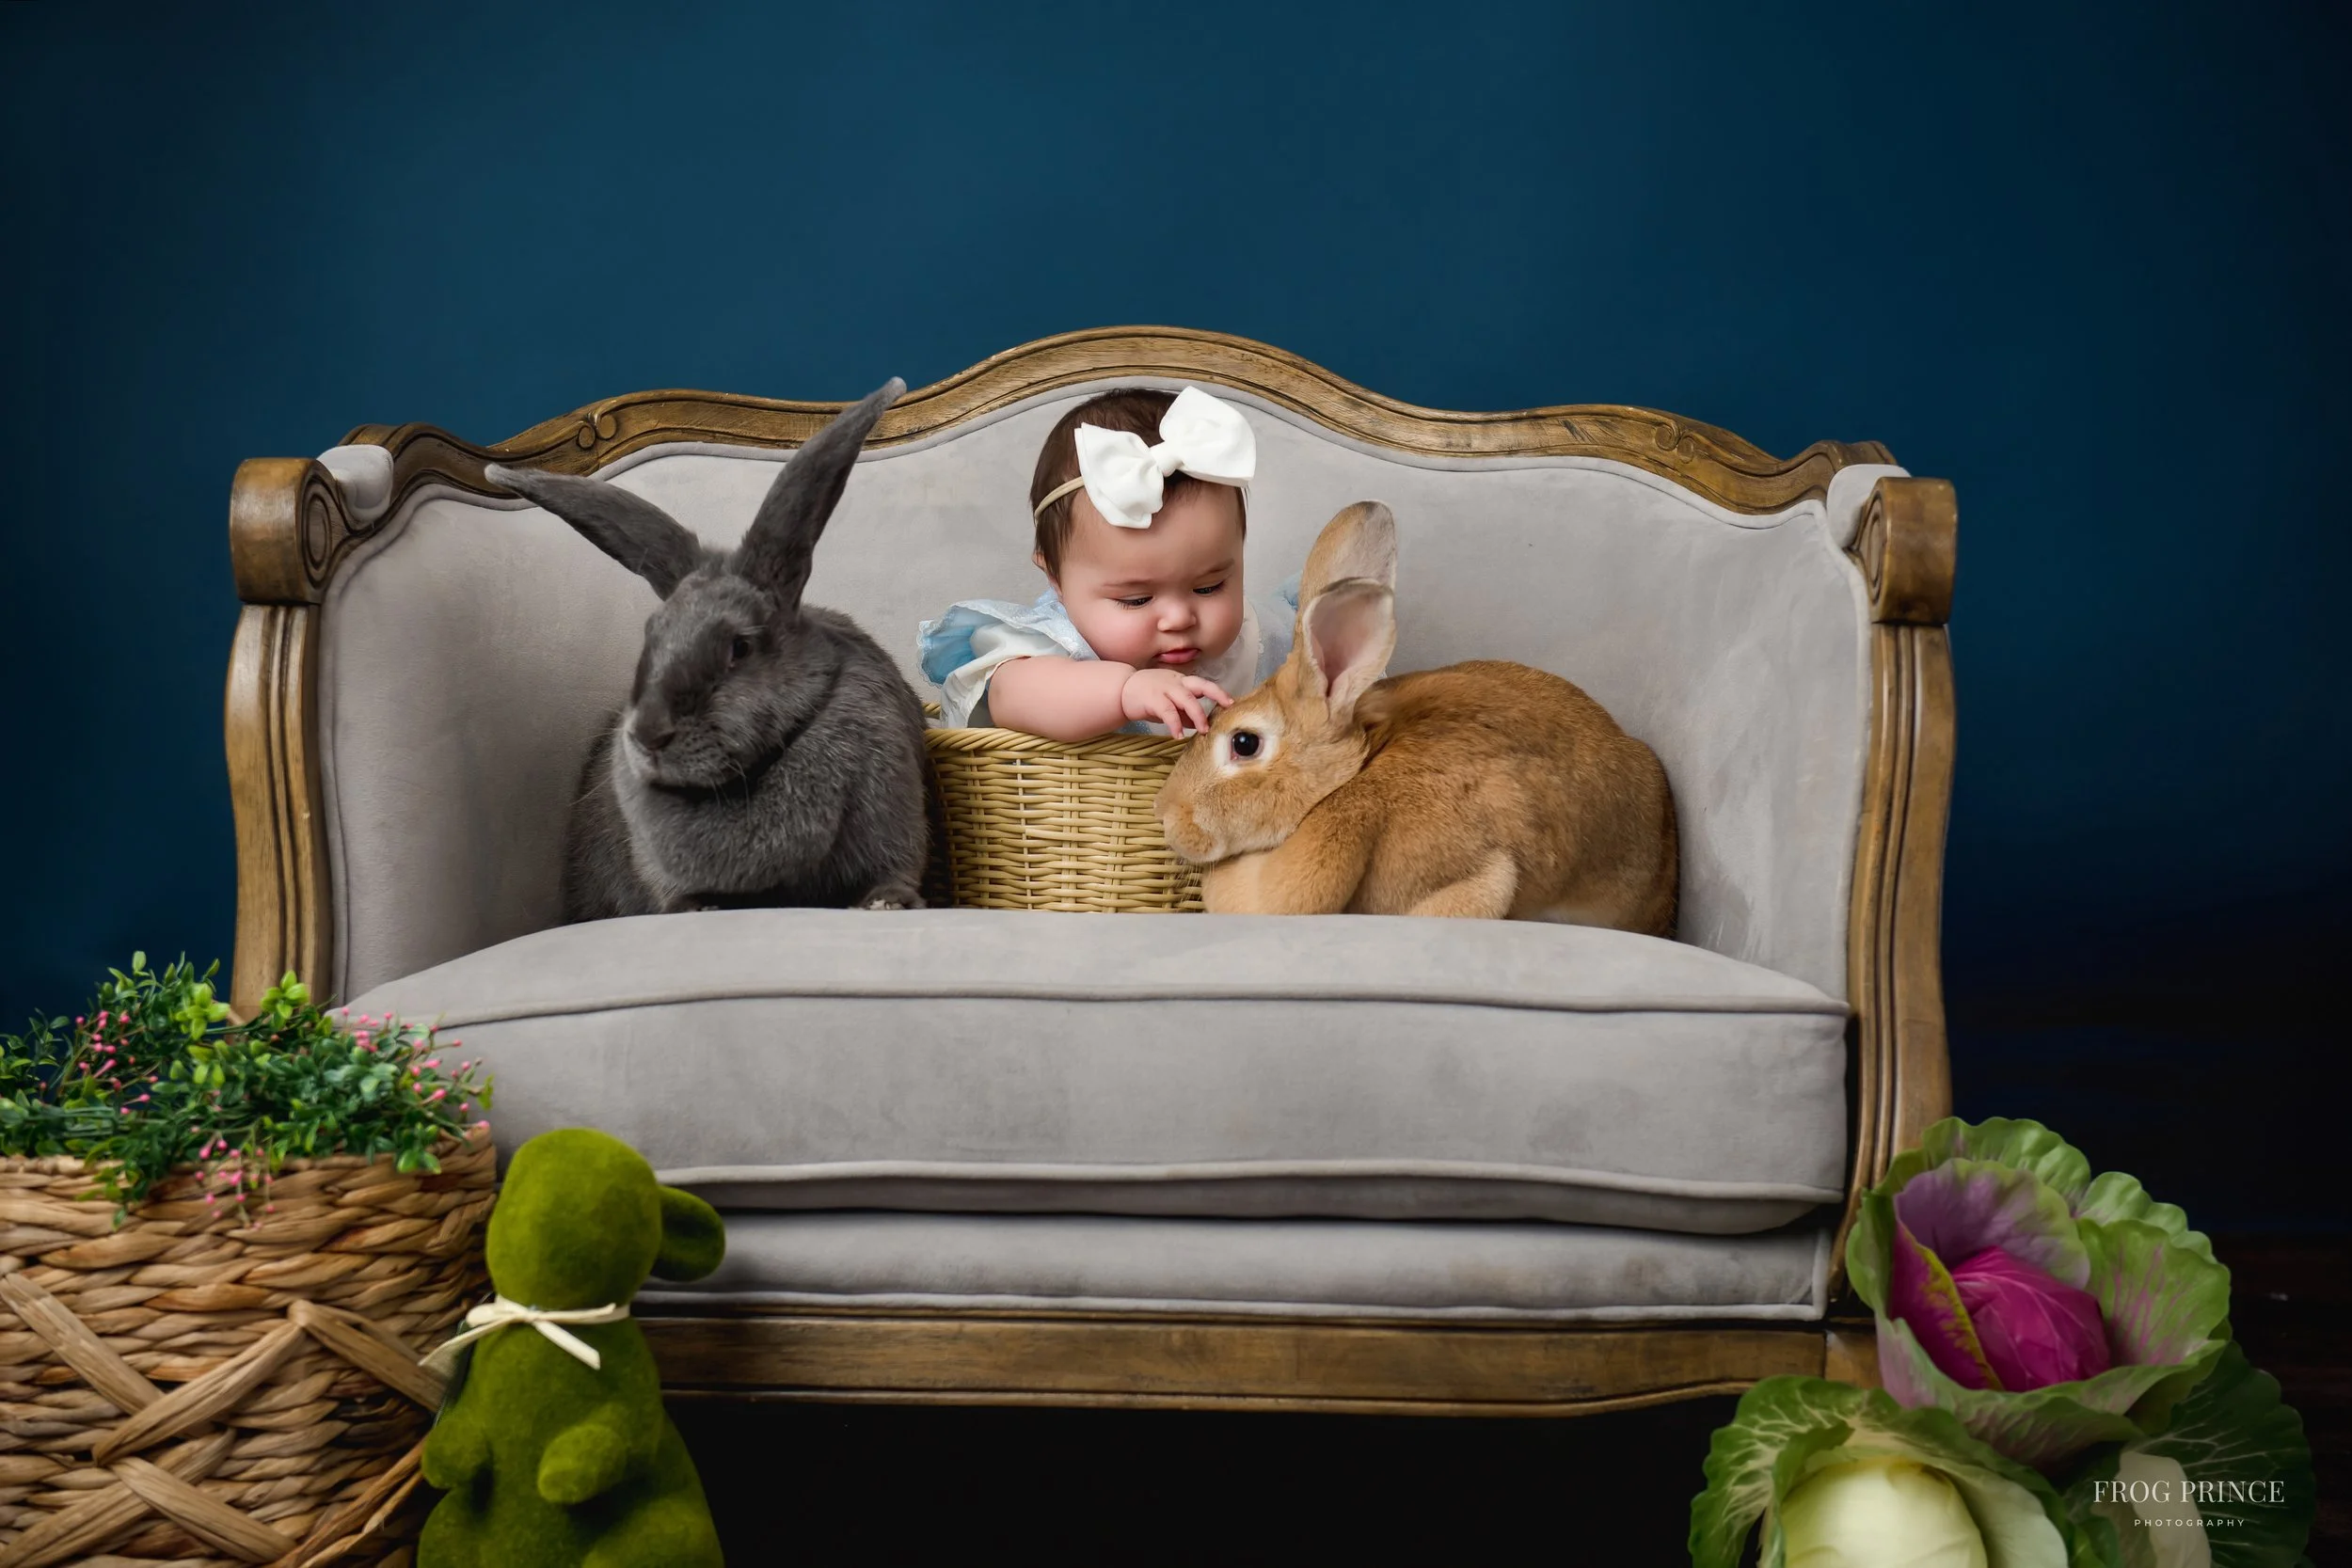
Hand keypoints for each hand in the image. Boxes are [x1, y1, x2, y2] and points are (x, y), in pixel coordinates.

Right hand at [1120, 668, 1234, 737]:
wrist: (1121, 689)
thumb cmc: (1147, 696)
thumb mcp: (1169, 701)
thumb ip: (1184, 712)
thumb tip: (1200, 724)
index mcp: (1181, 681)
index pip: (1204, 684)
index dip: (1219, 692)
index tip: (1231, 703)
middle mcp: (1176, 682)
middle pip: (1201, 685)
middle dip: (1216, 695)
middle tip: (1226, 709)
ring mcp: (1164, 689)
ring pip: (1186, 699)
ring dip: (1197, 715)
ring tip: (1203, 731)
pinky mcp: (1153, 699)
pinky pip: (1168, 712)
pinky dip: (1175, 724)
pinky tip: (1178, 735)